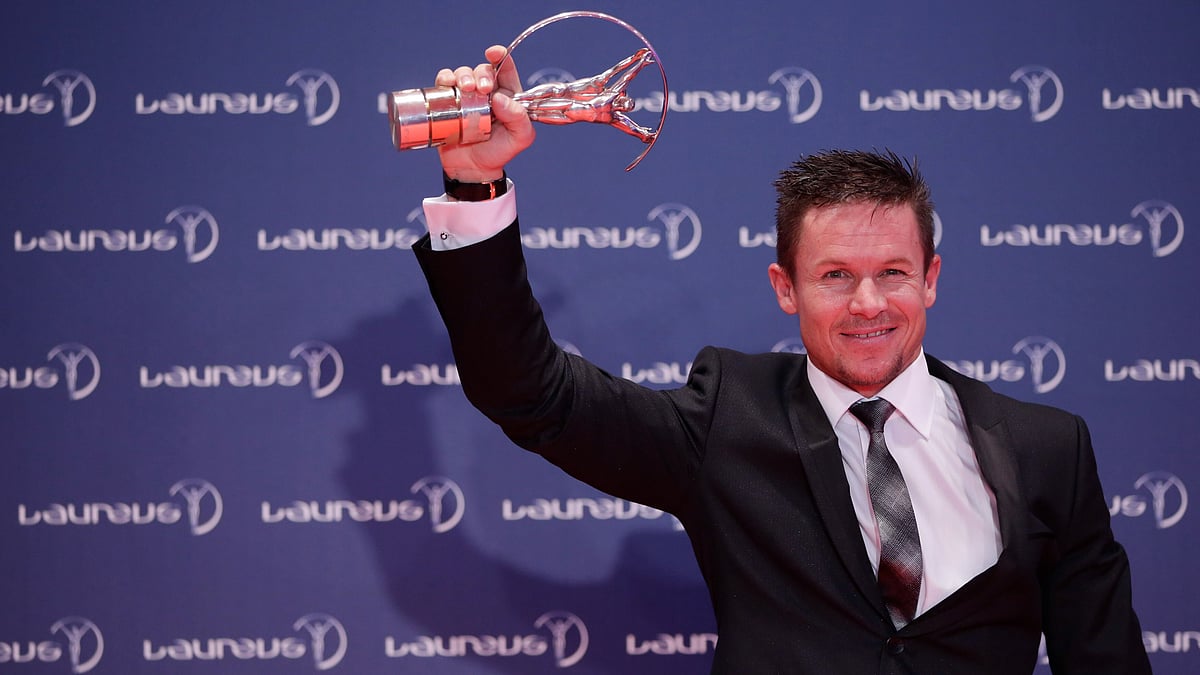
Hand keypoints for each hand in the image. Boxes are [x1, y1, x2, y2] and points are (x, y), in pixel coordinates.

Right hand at [435, 45, 534, 183]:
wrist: (473, 170)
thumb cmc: (499, 152)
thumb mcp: (520, 138)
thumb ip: (518, 118)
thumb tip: (499, 98)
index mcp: (507, 95)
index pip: (505, 69)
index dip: (501, 56)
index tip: (494, 53)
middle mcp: (486, 93)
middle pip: (482, 69)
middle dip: (481, 73)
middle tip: (483, 88)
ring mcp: (466, 97)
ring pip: (462, 73)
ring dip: (462, 75)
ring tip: (465, 89)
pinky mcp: (448, 103)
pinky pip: (443, 83)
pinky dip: (444, 80)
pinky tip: (447, 86)